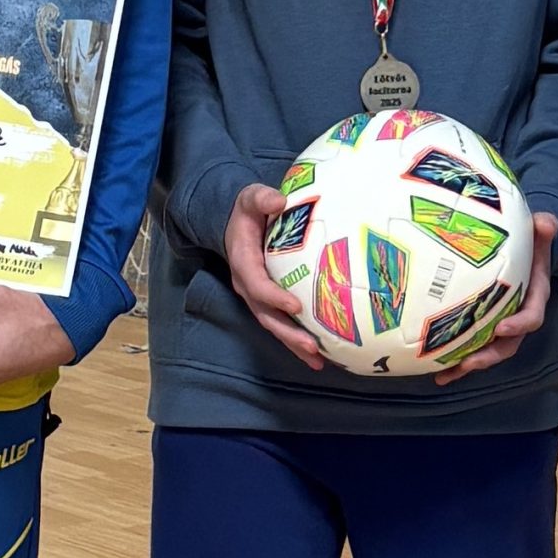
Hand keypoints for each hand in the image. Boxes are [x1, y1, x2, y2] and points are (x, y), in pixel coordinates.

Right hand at [225, 185, 324, 370]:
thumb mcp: (250, 198)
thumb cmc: (249, 211)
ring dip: (295, 345)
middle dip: (288, 334)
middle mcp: (248, 286)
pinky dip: (298, 342)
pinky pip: (283, 325)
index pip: (257, 285)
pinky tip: (320, 356)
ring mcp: (258, 298)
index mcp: (243, 263)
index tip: (295, 305)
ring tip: (318, 360)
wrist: (237, 224)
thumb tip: (278, 200)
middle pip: (267, 316)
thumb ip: (261, 197)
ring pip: (275, 326)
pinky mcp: (270, 303)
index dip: (274, 297)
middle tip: (312, 345)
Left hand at [434, 213, 557, 384]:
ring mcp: (499, 326)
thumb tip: (546, 223)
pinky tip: (437, 373)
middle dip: (489, 356)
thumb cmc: (528, 245)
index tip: (503, 327)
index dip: (519, 325)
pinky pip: (471, 348)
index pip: (532, 317)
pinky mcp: (483, 328)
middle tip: (470, 361)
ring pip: (487, 352)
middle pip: (508, 345)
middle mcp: (518, 318)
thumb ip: (543, 230)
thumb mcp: (538, 235)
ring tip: (446, 374)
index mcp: (534, 299)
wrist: (520, 251)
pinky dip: (455, 363)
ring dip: (468, 365)